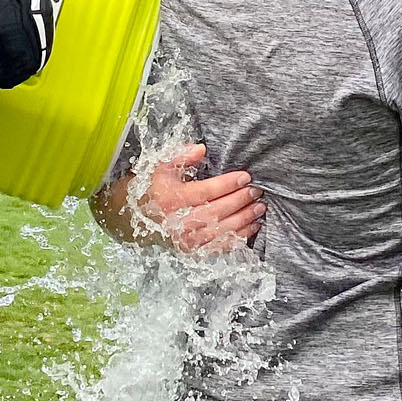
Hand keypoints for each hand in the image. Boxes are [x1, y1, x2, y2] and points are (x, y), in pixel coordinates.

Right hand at [135, 143, 263, 252]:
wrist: (142, 215)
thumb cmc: (158, 188)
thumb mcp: (163, 167)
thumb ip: (181, 156)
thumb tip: (201, 149)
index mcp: (169, 199)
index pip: (203, 192)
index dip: (227, 184)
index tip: (245, 177)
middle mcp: (176, 222)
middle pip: (214, 212)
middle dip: (239, 201)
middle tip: (256, 191)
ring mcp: (185, 239)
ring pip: (219, 231)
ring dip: (243, 219)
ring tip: (259, 207)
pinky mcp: (193, 251)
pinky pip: (220, 246)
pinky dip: (239, 237)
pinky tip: (253, 226)